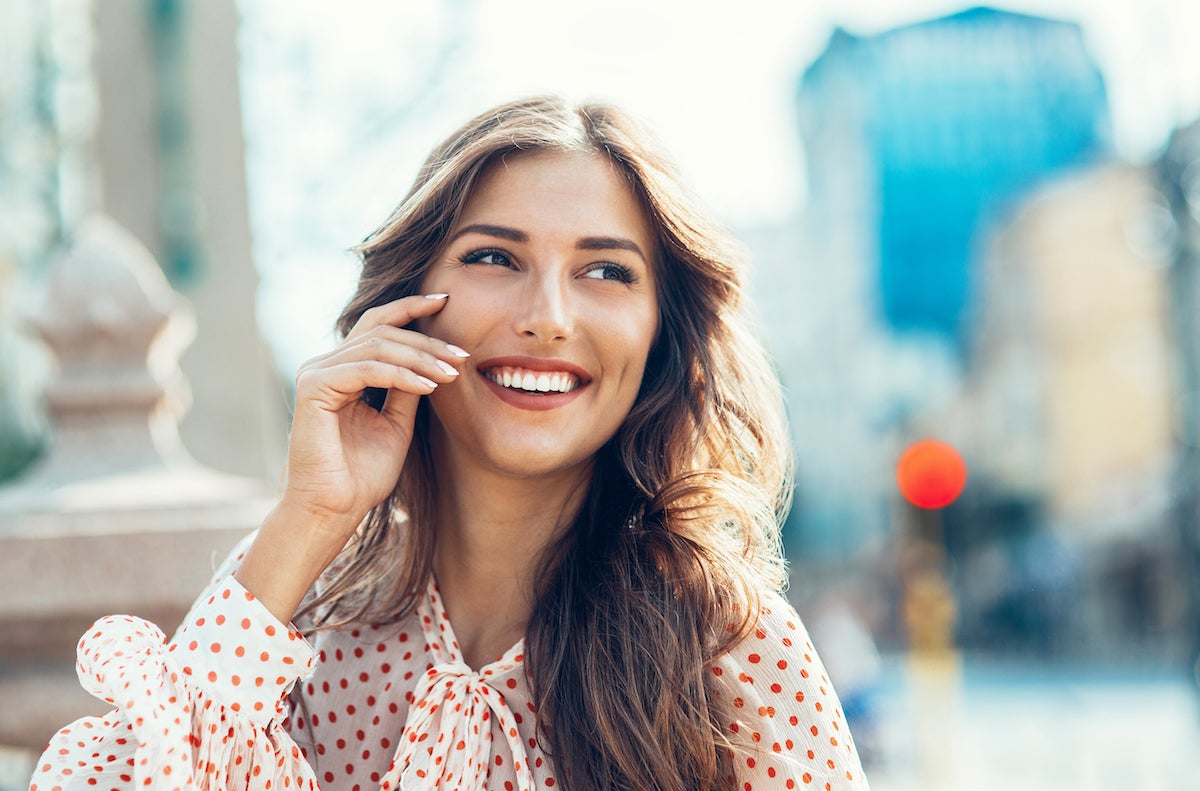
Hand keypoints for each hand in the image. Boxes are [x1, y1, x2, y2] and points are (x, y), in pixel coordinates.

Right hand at [281, 293, 467, 531]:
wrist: (335, 509)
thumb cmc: (363, 474)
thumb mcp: (397, 423)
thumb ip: (408, 388)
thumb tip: (434, 358)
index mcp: (342, 370)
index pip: (377, 325)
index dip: (410, 307)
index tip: (446, 301)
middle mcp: (325, 365)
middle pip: (381, 330)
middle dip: (426, 340)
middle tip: (462, 355)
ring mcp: (316, 373)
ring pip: (377, 346)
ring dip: (420, 358)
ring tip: (451, 373)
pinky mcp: (313, 387)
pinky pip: (365, 368)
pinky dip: (401, 374)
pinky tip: (428, 385)